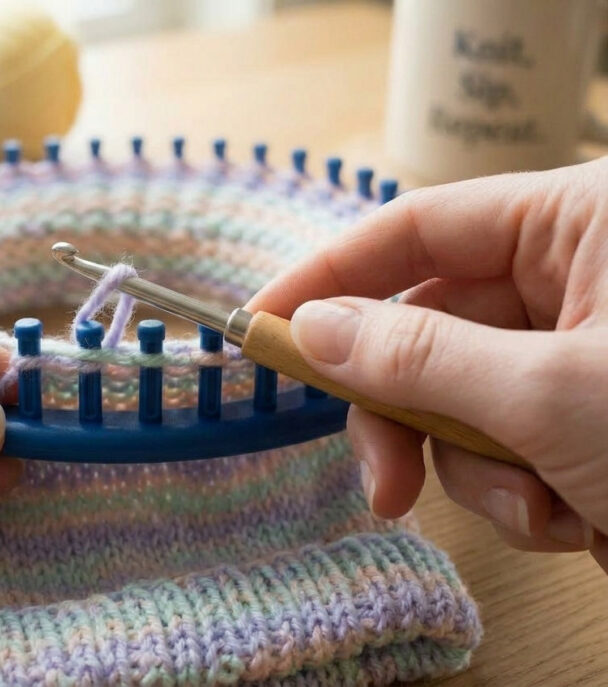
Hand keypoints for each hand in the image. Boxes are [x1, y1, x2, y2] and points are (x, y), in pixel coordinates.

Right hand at [247, 157, 607, 571]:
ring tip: (541, 511)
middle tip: (379, 483)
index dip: (330, 276)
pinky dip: (520, 496)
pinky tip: (576, 521)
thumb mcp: (551, 393)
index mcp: (579, 224)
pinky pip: (501, 449)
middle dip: (405, 416)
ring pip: (457, 403)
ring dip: (475, 473)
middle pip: (427, 331)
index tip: (260, 324)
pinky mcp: (581, 420)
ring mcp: (576, 355)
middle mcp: (573, 280)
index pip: (418, 230)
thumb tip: (312, 329)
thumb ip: (418, 355)